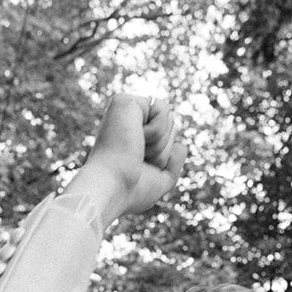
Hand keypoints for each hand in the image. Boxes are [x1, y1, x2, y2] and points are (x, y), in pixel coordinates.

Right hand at [66, 94, 184, 226]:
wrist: (111, 188)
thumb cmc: (129, 190)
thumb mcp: (158, 181)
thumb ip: (173, 166)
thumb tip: (181, 145)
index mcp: (131, 139)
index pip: (167, 139)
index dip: (163, 158)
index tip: (140, 170)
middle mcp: (126, 122)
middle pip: (171, 126)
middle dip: (163, 149)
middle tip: (138, 160)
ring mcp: (124, 111)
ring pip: (169, 117)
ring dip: (160, 143)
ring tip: (135, 151)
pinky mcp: (124, 101)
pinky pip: (162, 109)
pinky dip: (156, 130)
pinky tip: (135, 138)